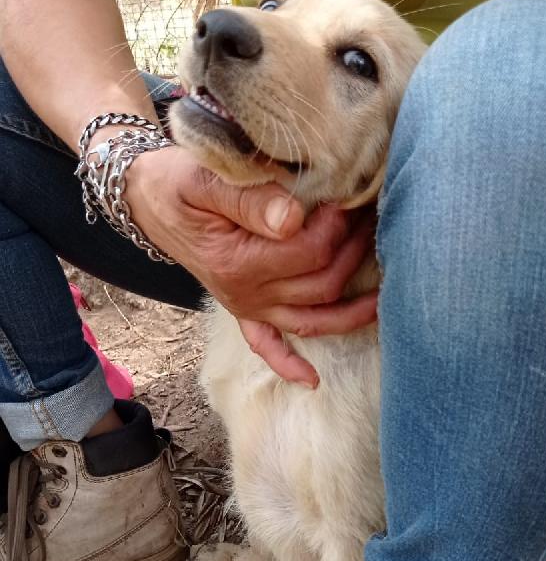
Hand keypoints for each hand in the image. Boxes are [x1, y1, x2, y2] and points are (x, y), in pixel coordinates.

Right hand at [126, 145, 375, 385]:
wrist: (148, 200)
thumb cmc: (177, 182)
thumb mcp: (204, 179)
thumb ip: (249, 199)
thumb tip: (295, 218)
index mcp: (238, 262)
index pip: (306, 252)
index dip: (335, 226)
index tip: (346, 196)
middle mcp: (245, 294)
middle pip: (319, 284)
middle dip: (352, 253)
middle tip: (368, 217)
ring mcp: (247, 307)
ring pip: (312, 320)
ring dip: (351, 309)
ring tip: (383, 290)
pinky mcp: (245, 311)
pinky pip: (267, 347)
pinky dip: (288, 364)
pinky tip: (312, 380)